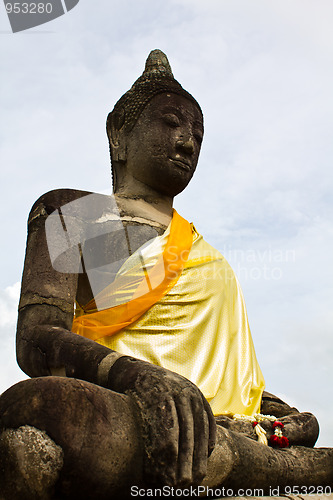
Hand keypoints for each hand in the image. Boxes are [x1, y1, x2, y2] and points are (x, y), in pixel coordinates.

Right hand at [108, 356, 215, 486]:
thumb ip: (187, 418)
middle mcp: (189, 392)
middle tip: (189, 483)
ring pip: (182, 431)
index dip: (204, 452)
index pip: (207, 428)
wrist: (130, 370)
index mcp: (196, 395)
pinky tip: (163, 461)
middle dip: (193, 461)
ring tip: (175, 479)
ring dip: (180, 459)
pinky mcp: (158, 393)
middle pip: (196, 433)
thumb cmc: (153, 390)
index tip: (201, 471)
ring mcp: (175, 392)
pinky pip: (165, 424)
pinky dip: (164, 446)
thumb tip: (202, 451)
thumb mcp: (175, 398)